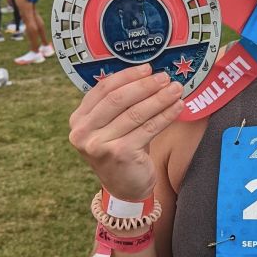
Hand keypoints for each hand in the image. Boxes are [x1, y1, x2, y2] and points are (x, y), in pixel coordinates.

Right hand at [68, 64, 183, 200]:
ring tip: (176, 89)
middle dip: (145, 86)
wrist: (125, 187)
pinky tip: (178, 107)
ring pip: (135, 113)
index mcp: (78, 119)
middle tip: (165, 78)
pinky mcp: (120, 154)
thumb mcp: (112, 126)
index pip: (103, 89)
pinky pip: (148, 128)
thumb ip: (120, 103)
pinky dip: (165, 115)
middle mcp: (82, 132)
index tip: (148, 68)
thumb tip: (149, 73)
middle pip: (118, 99)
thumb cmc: (121, 148)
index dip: (127, 76)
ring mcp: (99, 145)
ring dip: (159, 99)